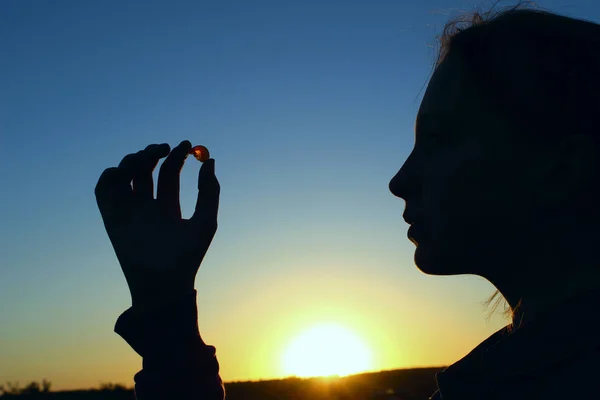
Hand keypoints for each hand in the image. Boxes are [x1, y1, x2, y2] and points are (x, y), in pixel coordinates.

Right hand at [95, 141, 219, 310]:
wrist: (163, 281)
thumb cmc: (187, 256)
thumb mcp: (206, 221)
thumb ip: (209, 192)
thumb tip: (211, 161)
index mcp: (169, 205)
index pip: (169, 172)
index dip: (177, 156)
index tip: (186, 144)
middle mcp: (147, 205)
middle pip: (146, 168)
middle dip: (154, 152)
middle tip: (164, 147)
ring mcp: (128, 209)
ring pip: (125, 174)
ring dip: (134, 159)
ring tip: (148, 157)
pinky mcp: (111, 216)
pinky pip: (104, 188)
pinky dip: (111, 174)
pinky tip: (127, 171)